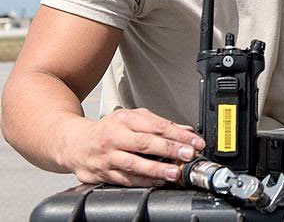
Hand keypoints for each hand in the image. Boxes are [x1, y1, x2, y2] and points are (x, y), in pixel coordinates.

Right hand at [61, 108, 205, 186]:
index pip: (156, 126)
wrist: (74, 143)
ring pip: (134, 164)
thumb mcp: (132, 118)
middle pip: (146, 143)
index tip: (194, 141)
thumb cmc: (107, 129)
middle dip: (170, 149)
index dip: (178, 134)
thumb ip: (158, 123)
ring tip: (174, 172)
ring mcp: (108, 157)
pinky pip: (126, 179)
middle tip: (188, 155)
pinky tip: (158, 181)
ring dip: (157, 169)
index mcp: (125, 120)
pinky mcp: (103, 174)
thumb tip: (184, 130)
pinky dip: (143, 181)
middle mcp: (115, 137)